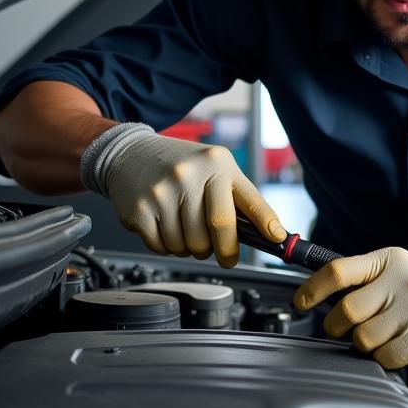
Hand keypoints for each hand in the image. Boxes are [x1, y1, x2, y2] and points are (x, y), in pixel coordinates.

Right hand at [105, 133, 286, 267]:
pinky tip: (166, 227)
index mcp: (218, 164)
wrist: (130, 153)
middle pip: (217, 231)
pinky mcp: (139, 210)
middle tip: (222, 254)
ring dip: (191, 249)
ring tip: (185, 229)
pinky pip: (162, 247)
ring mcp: (163, 192)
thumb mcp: (214, 168)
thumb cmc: (181, 166)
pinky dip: (167, 247)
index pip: (248, 200)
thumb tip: (265, 234)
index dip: (266, 223)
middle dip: (223, 251)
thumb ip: (237, 198)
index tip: (277, 239)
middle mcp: (191, 175)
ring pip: (188, 245)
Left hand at [293, 247, 407, 368]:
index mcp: (389, 260)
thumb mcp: (391, 269)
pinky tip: (398, 345)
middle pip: (347, 310)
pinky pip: (384, 357)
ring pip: (363, 338)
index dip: (313, 288)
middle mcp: (404, 282)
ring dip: (365, 342)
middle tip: (345, 326)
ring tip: (382, 333)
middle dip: (337, 324)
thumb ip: (359, 278)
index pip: (340, 271)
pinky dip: (384, 356)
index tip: (301, 301)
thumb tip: (312, 291)